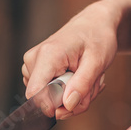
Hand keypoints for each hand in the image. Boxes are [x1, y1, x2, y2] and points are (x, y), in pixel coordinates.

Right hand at [22, 0, 121, 118]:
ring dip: (74, 95)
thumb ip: (82, 84)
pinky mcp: (36, 70)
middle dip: (73, 100)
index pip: (35, 94)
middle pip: (46, 101)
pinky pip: (50, 94)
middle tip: (93, 84)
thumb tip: (66, 106)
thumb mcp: (98, 60)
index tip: (76, 102)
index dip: (54, 106)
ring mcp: (32, 65)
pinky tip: (80, 77)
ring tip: (88, 76)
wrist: (94, 22)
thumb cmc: (98, 37)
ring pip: (50, 99)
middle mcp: (33, 60)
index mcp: (47, 55)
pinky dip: (69, 91)